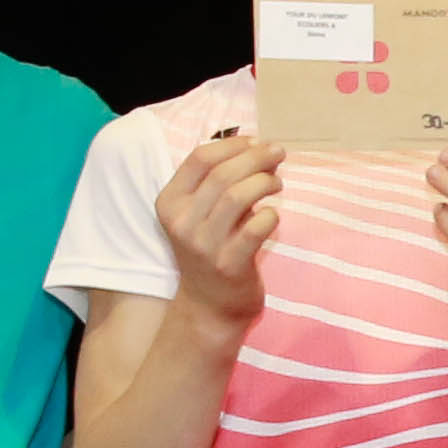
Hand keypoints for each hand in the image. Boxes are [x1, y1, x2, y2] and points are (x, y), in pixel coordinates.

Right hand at [159, 134, 285, 332]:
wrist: (209, 305)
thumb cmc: (211, 248)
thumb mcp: (199, 214)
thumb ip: (217, 182)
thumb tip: (257, 146)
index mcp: (170, 203)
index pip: (200, 158)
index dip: (233, 144)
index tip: (256, 142)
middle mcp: (182, 222)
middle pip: (223, 174)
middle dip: (256, 157)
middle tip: (277, 154)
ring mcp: (204, 245)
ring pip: (238, 195)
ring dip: (265, 182)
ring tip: (277, 183)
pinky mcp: (229, 264)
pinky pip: (256, 227)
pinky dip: (270, 215)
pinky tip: (272, 215)